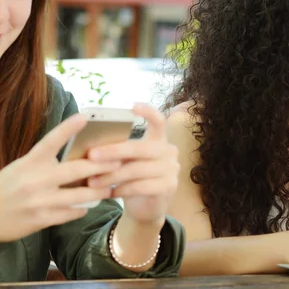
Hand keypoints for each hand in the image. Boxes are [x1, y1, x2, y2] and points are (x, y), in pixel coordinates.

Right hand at [0, 115, 120, 241]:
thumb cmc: (9, 187)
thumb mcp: (23, 168)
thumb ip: (46, 161)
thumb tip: (80, 153)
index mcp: (30, 162)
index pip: (50, 141)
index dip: (68, 128)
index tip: (84, 117)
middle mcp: (35, 179)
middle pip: (76, 170)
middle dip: (101, 166)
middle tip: (120, 161)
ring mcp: (39, 201)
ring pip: (80, 195)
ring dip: (99, 191)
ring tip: (111, 188)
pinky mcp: (41, 219)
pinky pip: (71, 213)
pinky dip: (82, 209)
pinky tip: (88, 205)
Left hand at [88, 104, 179, 225]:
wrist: (146, 209)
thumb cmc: (132, 180)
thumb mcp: (127, 163)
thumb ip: (119, 152)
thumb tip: (90, 146)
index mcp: (159, 141)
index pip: (159, 121)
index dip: (148, 112)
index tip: (132, 107)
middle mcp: (169, 152)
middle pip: (140, 147)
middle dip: (113, 151)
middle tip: (90, 156)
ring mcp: (172, 169)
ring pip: (136, 169)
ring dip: (111, 175)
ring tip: (92, 181)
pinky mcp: (168, 187)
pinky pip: (140, 186)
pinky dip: (121, 189)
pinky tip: (109, 193)